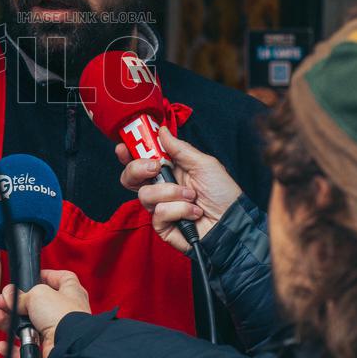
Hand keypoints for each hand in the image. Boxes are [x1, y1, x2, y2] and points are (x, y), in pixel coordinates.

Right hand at [0, 269, 90, 357]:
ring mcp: (56, 332)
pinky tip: (4, 342)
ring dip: (9, 323)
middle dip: (16, 303)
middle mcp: (64, 312)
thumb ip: (22, 294)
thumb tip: (9, 297)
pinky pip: (27, 348)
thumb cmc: (63, 315)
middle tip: (2, 301)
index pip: (60, 279)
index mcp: (70, 293)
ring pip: (28, 327)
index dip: (46, 276)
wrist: (67, 346)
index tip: (31, 277)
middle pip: (36, 305)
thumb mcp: (38, 294)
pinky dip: (13, 347)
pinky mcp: (48, 350)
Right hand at [116, 126, 241, 253]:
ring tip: (192, 196)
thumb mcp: (204, 164)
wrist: (233, 222)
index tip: (124, 147)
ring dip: (172, 193)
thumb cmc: (223, 193)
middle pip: (130, 177)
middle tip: (156, 167)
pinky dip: (179, 210)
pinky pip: (159, 214)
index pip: (140, 160)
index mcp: (169, 170)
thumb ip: (180, 148)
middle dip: (138, 169)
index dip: (128, 153)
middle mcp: (161, 188)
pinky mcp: (163, 226)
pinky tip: (193, 212)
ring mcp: (160, 207)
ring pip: (145, 195)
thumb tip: (161, 131)